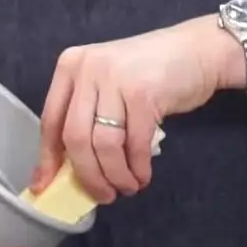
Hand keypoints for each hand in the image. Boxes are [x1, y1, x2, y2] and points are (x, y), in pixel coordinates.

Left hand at [31, 17, 227, 203]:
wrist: (199, 51)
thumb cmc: (151, 72)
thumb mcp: (108, 84)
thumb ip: (85, 115)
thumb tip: (63, 168)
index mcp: (71, 66)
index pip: (51, 120)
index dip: (49, 159)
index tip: (47, 186)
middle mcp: (88, 69)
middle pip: (74, 137)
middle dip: (87, 175)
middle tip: (103, 195)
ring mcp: (116, 79)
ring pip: (103, 144)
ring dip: (115, 175)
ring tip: (127, 187)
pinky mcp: (143, 93)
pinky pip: (134, 144)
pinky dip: (137, 167)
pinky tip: (143, 176)